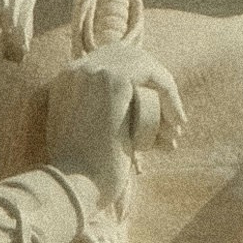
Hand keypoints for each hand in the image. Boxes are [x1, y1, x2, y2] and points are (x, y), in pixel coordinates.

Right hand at [44, 48, 182, 200]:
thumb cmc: (84, 174)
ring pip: (144, 65)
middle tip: (172, 118)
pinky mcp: (111, 80)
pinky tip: (176, 121)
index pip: (112, 62)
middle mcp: (75, 69)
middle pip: (130, 57)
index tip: (159, 115)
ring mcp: (91, 71)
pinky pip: (153, 75)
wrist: (73, 185)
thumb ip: (111, 114)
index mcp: (66, 81)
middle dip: (155, 84)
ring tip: (175, 127)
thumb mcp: (96, 135)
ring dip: (165, 95)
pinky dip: (170, 97)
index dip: (140, 82)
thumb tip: (147, 110)